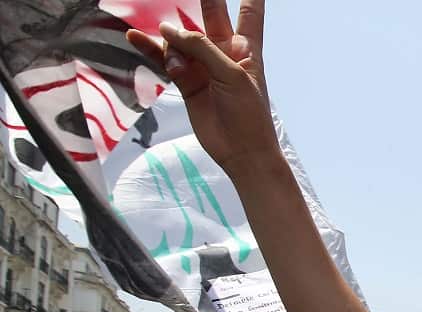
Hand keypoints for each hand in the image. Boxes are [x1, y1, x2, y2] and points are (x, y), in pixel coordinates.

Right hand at [126, 1, 276, 176]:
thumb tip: (168, 30)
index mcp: (246, 47)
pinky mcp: (186, 80)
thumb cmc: (249, 113)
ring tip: (175, 58)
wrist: (241, 151)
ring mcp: (203, 65)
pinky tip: (135, 37)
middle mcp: (224, 51)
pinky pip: (165, 58)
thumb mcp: (232, 74)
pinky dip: (150, 48)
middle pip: (210, 14)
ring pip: (181, 37)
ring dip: (172, 40)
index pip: (249, 13)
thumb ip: (202, 48)